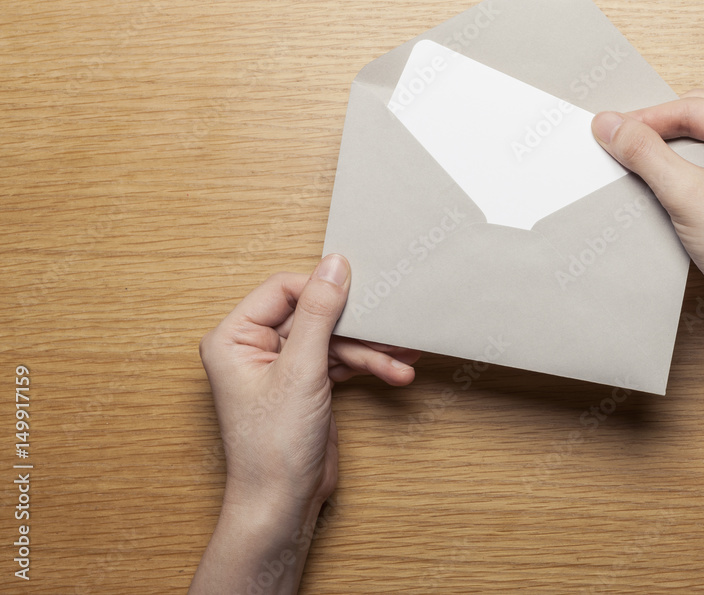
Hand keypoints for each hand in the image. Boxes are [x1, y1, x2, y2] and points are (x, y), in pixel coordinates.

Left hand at [191, 253, 419, 593]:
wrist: (282, 505)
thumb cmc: (272, 447)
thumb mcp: (300, 370)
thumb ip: (318, 313)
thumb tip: (334, 264)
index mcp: (234, 337)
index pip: (284, 289)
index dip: (324, 290)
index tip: (361, 292)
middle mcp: (255, 347)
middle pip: (314, 313)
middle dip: (356, 325)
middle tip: (392, 323)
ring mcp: (283, 366)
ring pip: (333, 338)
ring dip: (370, 349)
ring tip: (404, 357)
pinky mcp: (307, 384)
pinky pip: (341, 360)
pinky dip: (368, 366)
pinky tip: (396, 371)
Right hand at [592, 90, 703, 327]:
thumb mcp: (686, 194)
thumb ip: (644, 153)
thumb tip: (610, 123)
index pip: (694, 108)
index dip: (647, 117)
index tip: (610, 127)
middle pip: (700, 122)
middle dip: (658, 134)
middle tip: (618, 143)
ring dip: (669, 156)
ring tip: (637, 165)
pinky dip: (684, 174)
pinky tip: (662, 187)